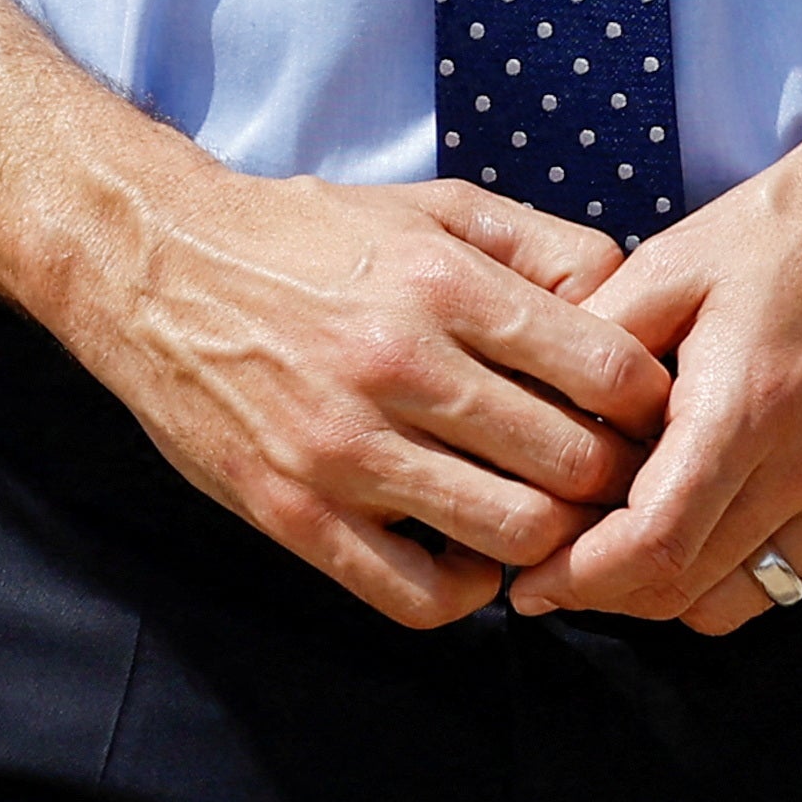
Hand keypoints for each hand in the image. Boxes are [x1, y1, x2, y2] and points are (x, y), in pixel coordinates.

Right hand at [47, 170, 648, 631]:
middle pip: (573, 465)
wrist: (153, 265)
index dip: (648, 405)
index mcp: (440, 281)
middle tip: (611, 479)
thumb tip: (628, 302)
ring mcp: (342, 447)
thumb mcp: (429, 205)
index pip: (605, 370)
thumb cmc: (306, 236)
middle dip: (614, 480)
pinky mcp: (295, 512)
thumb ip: (540, 244)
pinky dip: (470, 590)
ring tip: (547, 516)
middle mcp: (396, 363)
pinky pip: (422, 596)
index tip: (642, 415)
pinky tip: (471, 552)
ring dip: (551, 540)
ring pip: (513, 535)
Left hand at [511, 60, 801, 632]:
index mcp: (748, 404)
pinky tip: (689, 529)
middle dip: (605, 593)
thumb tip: (539, 412)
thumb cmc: (794, 223)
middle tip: (552, 568)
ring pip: (738, 601)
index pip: (654, 543)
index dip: (580, 578)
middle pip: (687, 588)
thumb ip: (600, 343)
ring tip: (614, 550)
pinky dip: (727, 578)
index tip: (529, 583)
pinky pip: (788, 578)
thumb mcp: (675, 261)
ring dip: (666, 594)